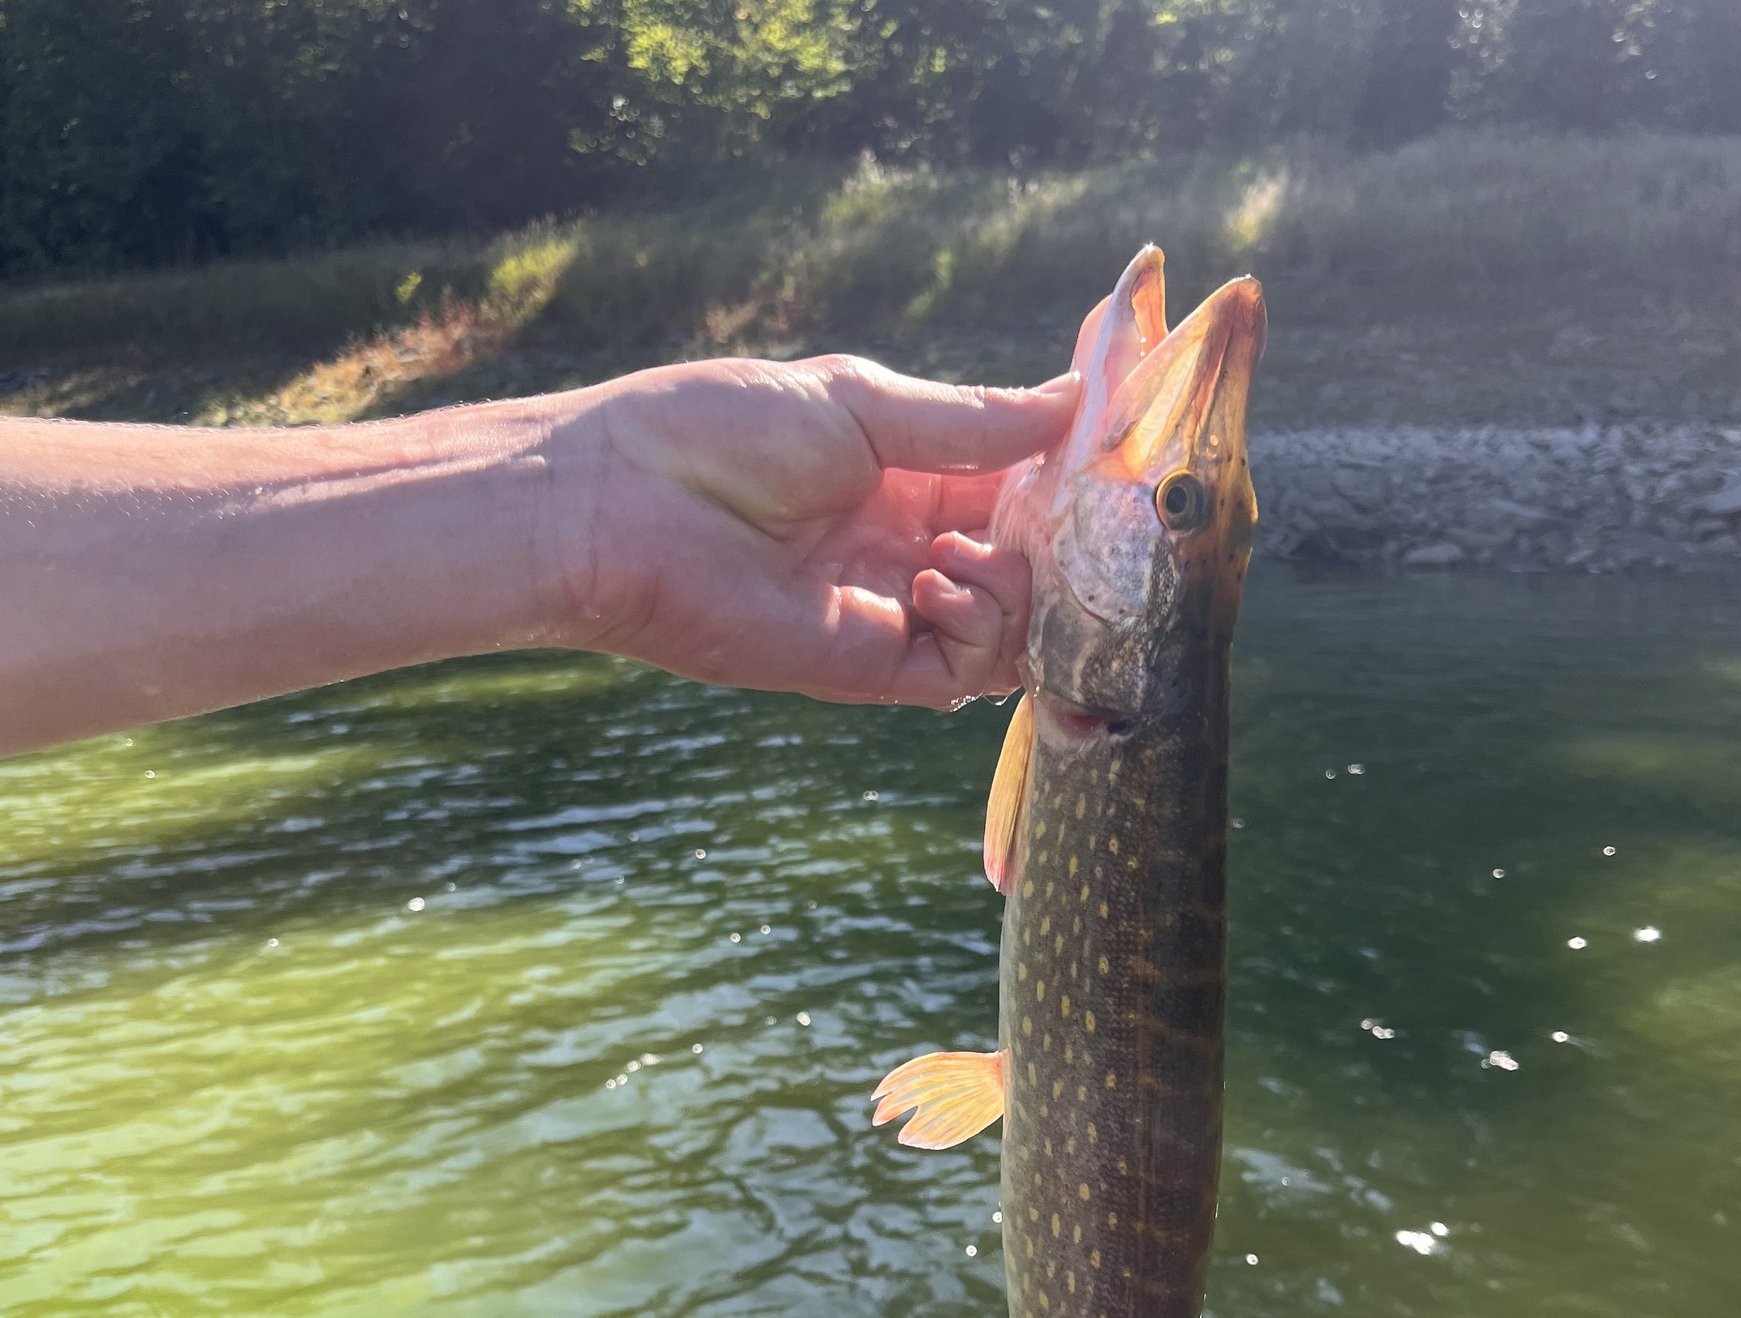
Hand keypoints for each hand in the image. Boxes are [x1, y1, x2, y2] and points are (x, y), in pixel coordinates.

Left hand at [549, 355, 1079, 706]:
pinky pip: (962, 671)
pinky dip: (981, 631)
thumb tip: (1073, 397)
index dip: (1066, 480)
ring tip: (963, 555)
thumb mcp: (861, 404)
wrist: (618, 503)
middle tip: (1077, 522)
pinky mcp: (867, 666)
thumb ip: (971, 421)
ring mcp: (889, 609)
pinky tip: (940, 582)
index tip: (1111, 458)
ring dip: (1019, 590)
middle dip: (1060, 544)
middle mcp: (906, 548)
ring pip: (1011, 628)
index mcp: (906, 478)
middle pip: (1027, 563)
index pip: (1017, 489)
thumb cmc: (720, 430)